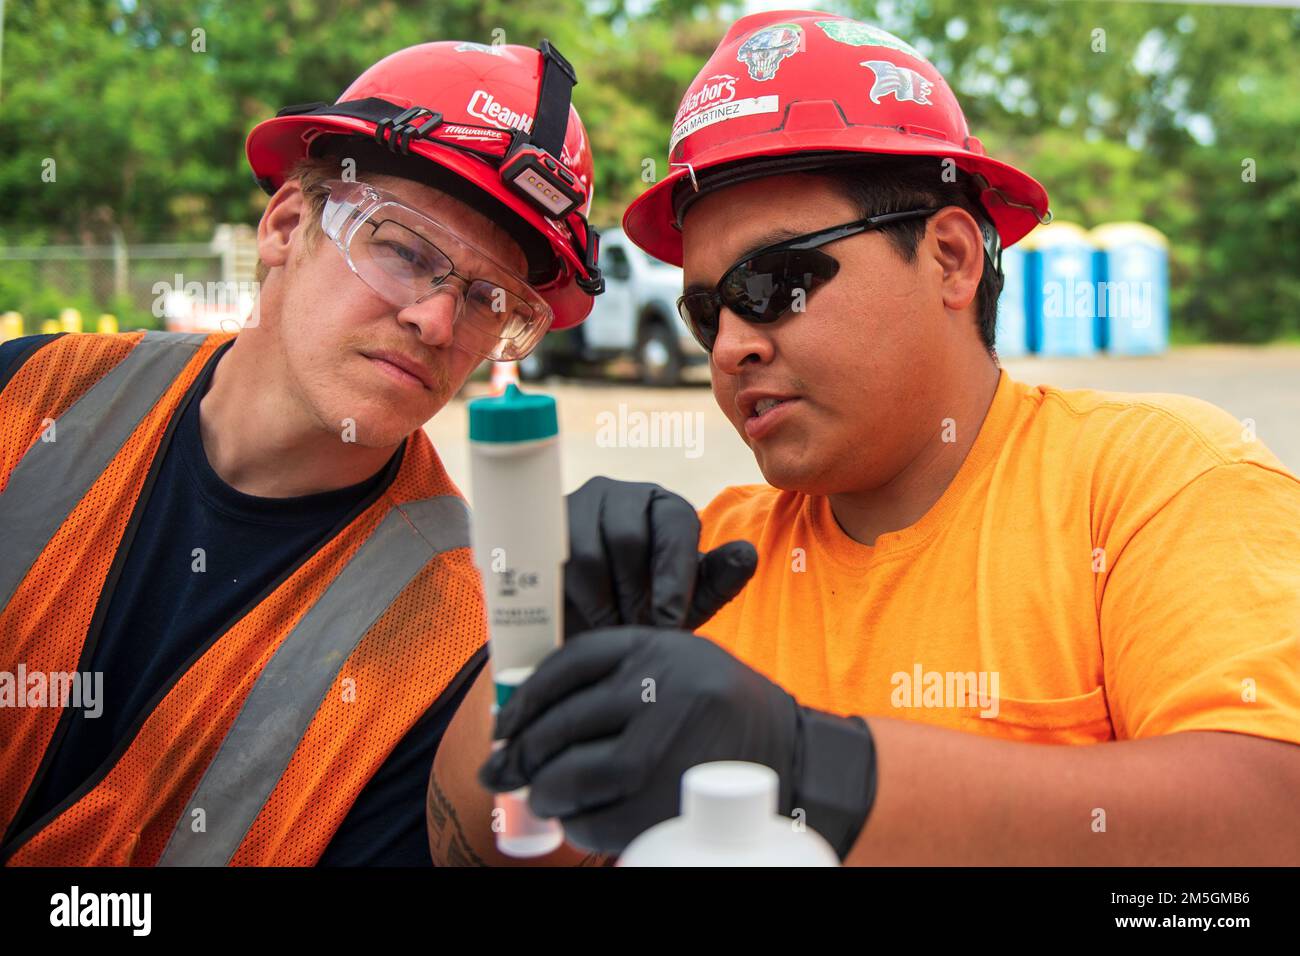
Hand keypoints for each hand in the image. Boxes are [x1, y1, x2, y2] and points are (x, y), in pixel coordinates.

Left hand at [478, 626, 877, 857]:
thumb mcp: (674, 666)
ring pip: (579, 773)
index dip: (527, 697)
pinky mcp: (678, 797)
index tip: (506, 724)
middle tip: (503, 771)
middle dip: (523, 753)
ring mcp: (673, 743)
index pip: (571, 663)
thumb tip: (525, 717)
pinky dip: (579, 824)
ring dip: (547, 792)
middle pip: (566, 722)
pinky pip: (604, 817)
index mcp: (659, 647)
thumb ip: (614, 677)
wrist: (793, 753)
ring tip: (541, 797)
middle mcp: (665, 687)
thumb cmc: (716, 710)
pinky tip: (577, 820)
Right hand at [563, 477, 756, 638]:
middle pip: (628, 537)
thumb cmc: (645, 609)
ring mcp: (578, 505)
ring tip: (613, 629)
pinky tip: (584, 621)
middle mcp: (621, 495)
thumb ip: (719, 580)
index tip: (668, 622)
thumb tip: (747, 555)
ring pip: (588, 551)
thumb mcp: (687, 602)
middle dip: (634, 594)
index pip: (675, 525)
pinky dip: (573, 599)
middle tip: (637, 631)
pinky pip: (554, 564)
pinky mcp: (543, 529)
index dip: (673, 578)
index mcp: (665, 507)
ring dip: (603, 601)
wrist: (586, 627)